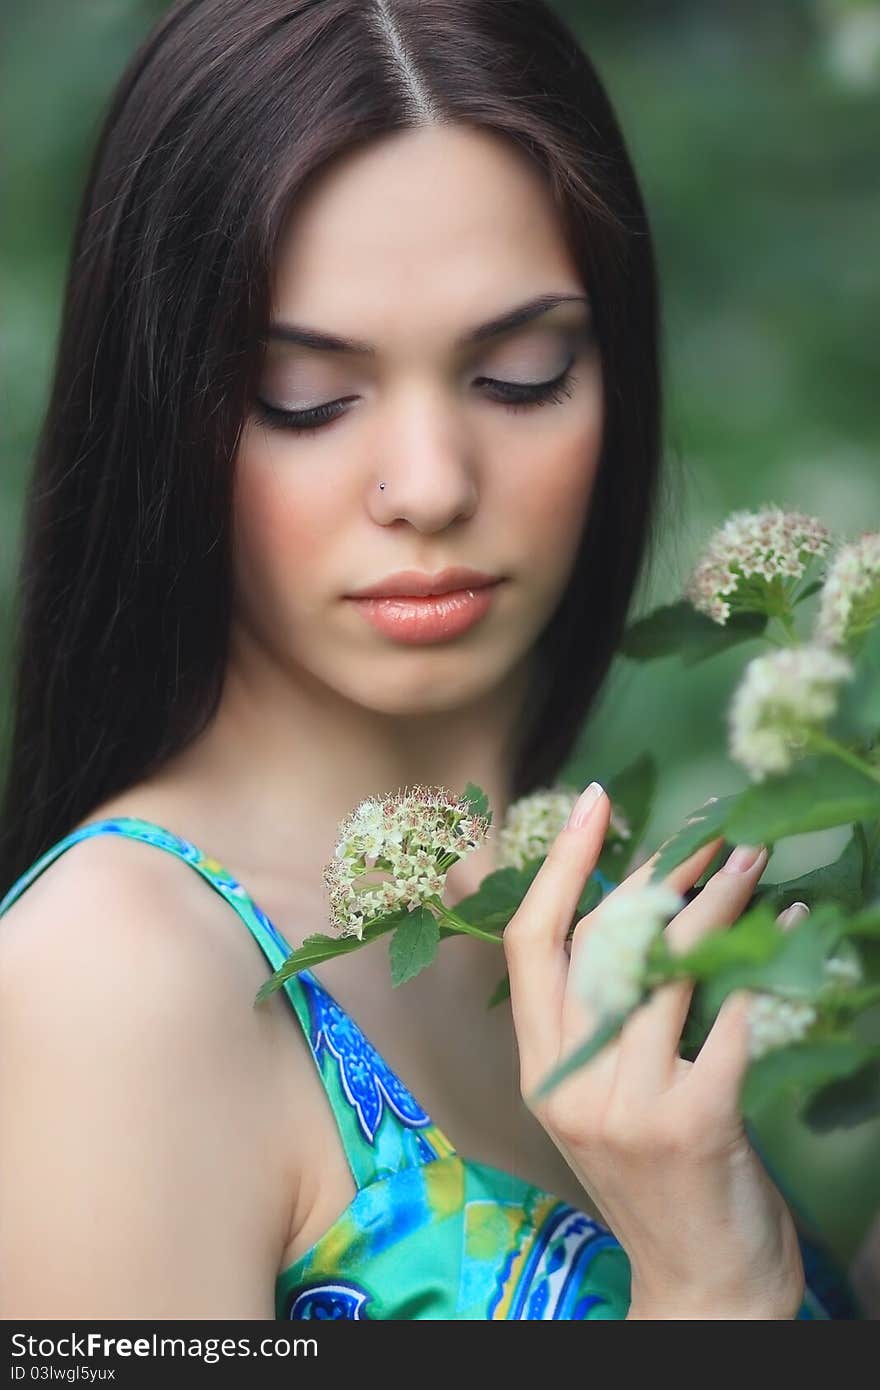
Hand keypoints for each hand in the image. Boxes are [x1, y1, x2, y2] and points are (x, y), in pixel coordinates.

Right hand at [503, 783, 804, 1319]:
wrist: (701, 1287)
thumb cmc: (656, 1181)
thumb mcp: (602, 1099)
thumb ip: (601, 1019)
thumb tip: (635, 909)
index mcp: (540, 1070)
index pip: (531, 944)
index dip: (560, 866)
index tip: (594, 801)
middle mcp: (569, 1083)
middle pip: (605, 943)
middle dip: (661, 872)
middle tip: (712, 830)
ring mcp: (626, 1106)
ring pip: (668, 968)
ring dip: (718, 900)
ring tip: (754, 858)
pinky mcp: (693, 1123)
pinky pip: (730, 1016)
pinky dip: (764, 960)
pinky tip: (789, 926)